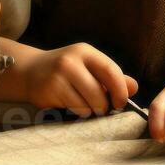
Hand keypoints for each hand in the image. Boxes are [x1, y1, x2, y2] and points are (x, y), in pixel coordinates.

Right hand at [20, 42, 137, 115]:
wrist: (30, 70)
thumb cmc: (66, 71)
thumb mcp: (88, 67)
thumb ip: (111, 77)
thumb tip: (134, 87)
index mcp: (85, 52)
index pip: (111, 71)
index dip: (120, 90)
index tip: (120, 102)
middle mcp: (71, 61)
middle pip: (99, 92)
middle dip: (104, 106)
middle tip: (101, 108)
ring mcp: (58, 76)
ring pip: (87, 104)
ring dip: (90, 110)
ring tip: (83, 104)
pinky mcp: (49, 90)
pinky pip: (74, 109)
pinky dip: (78, 112)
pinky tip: (70, 104)